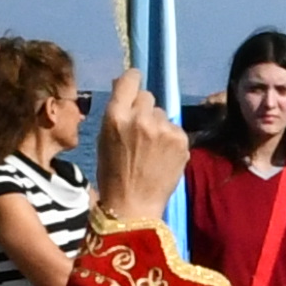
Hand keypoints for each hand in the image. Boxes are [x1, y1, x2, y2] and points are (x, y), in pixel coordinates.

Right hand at [86, 69, 187, 231]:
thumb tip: (124, 82)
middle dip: (144, 109)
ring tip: (152, 150)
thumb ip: (116, 111)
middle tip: (141, 132)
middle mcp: (140, 118)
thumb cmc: (113, 174)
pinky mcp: (180, 140)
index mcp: (115, 116)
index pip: (130, 80)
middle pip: (147, 96)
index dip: (133, 80)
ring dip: (159, 125)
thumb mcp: (104, 138)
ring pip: (163, 114)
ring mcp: (162, 129)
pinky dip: (171, 139)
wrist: (133, 205)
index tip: (135, 82)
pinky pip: (176, 128)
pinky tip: (163, 157)